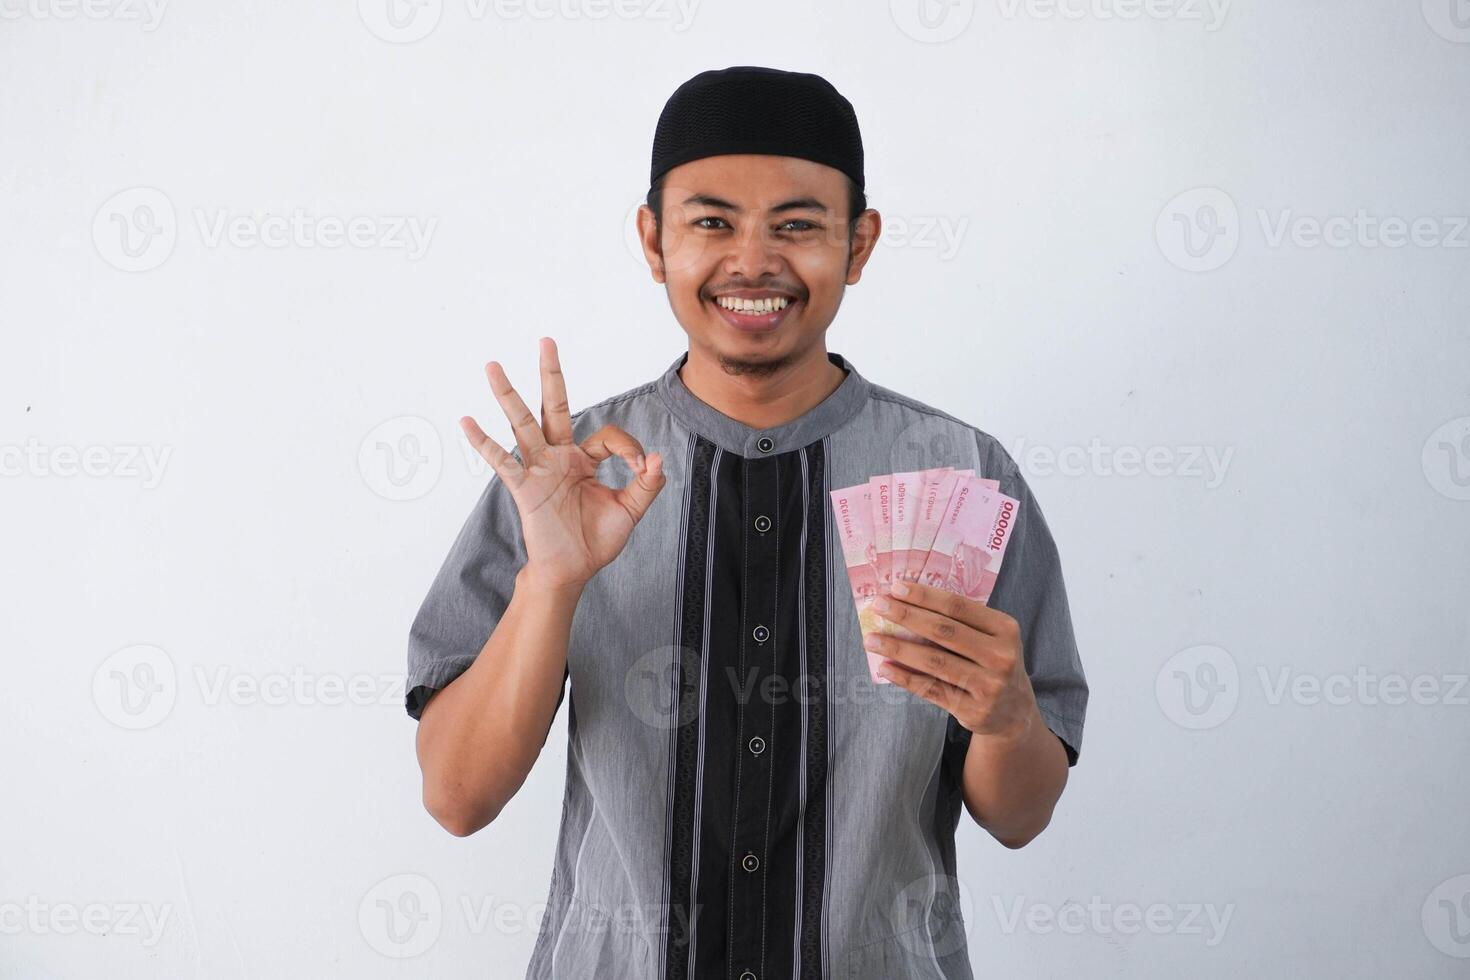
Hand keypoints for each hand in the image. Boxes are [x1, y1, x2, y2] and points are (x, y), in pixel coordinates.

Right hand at [459, 337, 665, 589]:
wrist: (573, 571)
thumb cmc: (596, 540)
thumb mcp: (630, 510)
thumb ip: (647, 484)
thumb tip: (658, 458)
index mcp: (583, 459)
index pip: (608, 435)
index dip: (631, 450)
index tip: (643, 470)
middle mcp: (558, 457)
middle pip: (553, 406)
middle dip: (551, 374)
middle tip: (546, 340)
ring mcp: (538, 469)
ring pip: (523, 425)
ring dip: (508, 395)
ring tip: (492, 366)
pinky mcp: (524, 488)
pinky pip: (502, 462)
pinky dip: (484, 443)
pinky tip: (467, 422)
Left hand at [863, 580, 1036, 741]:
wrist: (1014, 714)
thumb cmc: (992, 665)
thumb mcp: (991, 638)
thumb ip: (960, 623)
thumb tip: (906, 603)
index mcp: (1006, 629)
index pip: (958, 606)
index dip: (925, 596)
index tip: (896, 587)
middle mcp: (1001, 657)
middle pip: (944, 631)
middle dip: (907, 616)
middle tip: (878, 606)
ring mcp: (989, 686)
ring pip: (935, 662)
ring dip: (898, 649)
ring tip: (872, 639)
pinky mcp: (974, 711)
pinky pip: (932, 690)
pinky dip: (905, 678)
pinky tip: (885, 668)